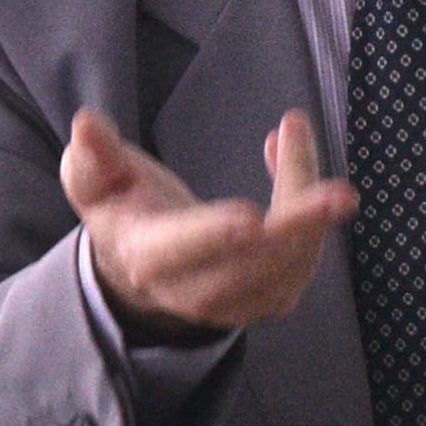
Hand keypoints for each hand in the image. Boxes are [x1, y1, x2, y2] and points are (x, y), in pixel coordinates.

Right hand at [62, 107, 352, 340]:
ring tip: (293, 136)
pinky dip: (313, 216)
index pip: (179, 251)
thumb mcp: (95, 180)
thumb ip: (93, 155)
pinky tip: (294, 161)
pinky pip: (303, 263)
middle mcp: (192, 291)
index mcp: (147, 256)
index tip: (250, 218)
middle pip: (251, 265)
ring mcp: (236, 303)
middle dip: (298, 227)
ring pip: (288, 265)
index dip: (213, 236)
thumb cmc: (123, 210)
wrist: (143, 266)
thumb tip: (86, 123)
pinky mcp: (268, 299)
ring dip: (309, 204)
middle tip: (338, 193)